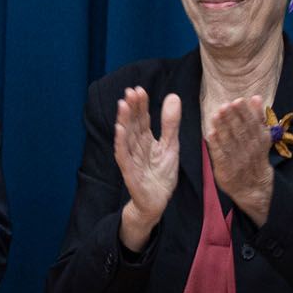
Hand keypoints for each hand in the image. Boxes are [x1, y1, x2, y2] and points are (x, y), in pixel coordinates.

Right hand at [113, 87, 179, 252]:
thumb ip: (170, 123)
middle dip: (131, 108)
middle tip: (130, 91)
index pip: (142, 119)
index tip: (139, 89)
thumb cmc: (161, 174)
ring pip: (126, 137)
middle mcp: (136, 147)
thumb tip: (173, 96)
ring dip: (123, 121)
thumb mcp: (171, 145)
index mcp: (145, 140)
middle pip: (133, 125)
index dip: (140, 105)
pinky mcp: (130, 173)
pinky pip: (124, 156)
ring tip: (122, 105)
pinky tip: (119, 130)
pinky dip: (121, 143)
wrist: (157, 202)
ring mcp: (132, 159)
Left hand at [205, 96, 274, 223]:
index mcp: (260, 141)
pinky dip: (215, 145)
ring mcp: (238, 161)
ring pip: (230, 142)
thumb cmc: (254, 157)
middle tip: (224, 105)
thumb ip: (257, 117)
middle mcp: (250, 150)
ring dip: (223, 128)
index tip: (237, 100)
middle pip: (241, 132)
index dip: (245, 113)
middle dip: (232, 118)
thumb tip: (255, 97)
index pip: (252, 124)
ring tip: (216, 115)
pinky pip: (220, 156)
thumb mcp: (261, 138)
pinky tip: (210, 134)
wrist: (254, 188)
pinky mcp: (226, 170)